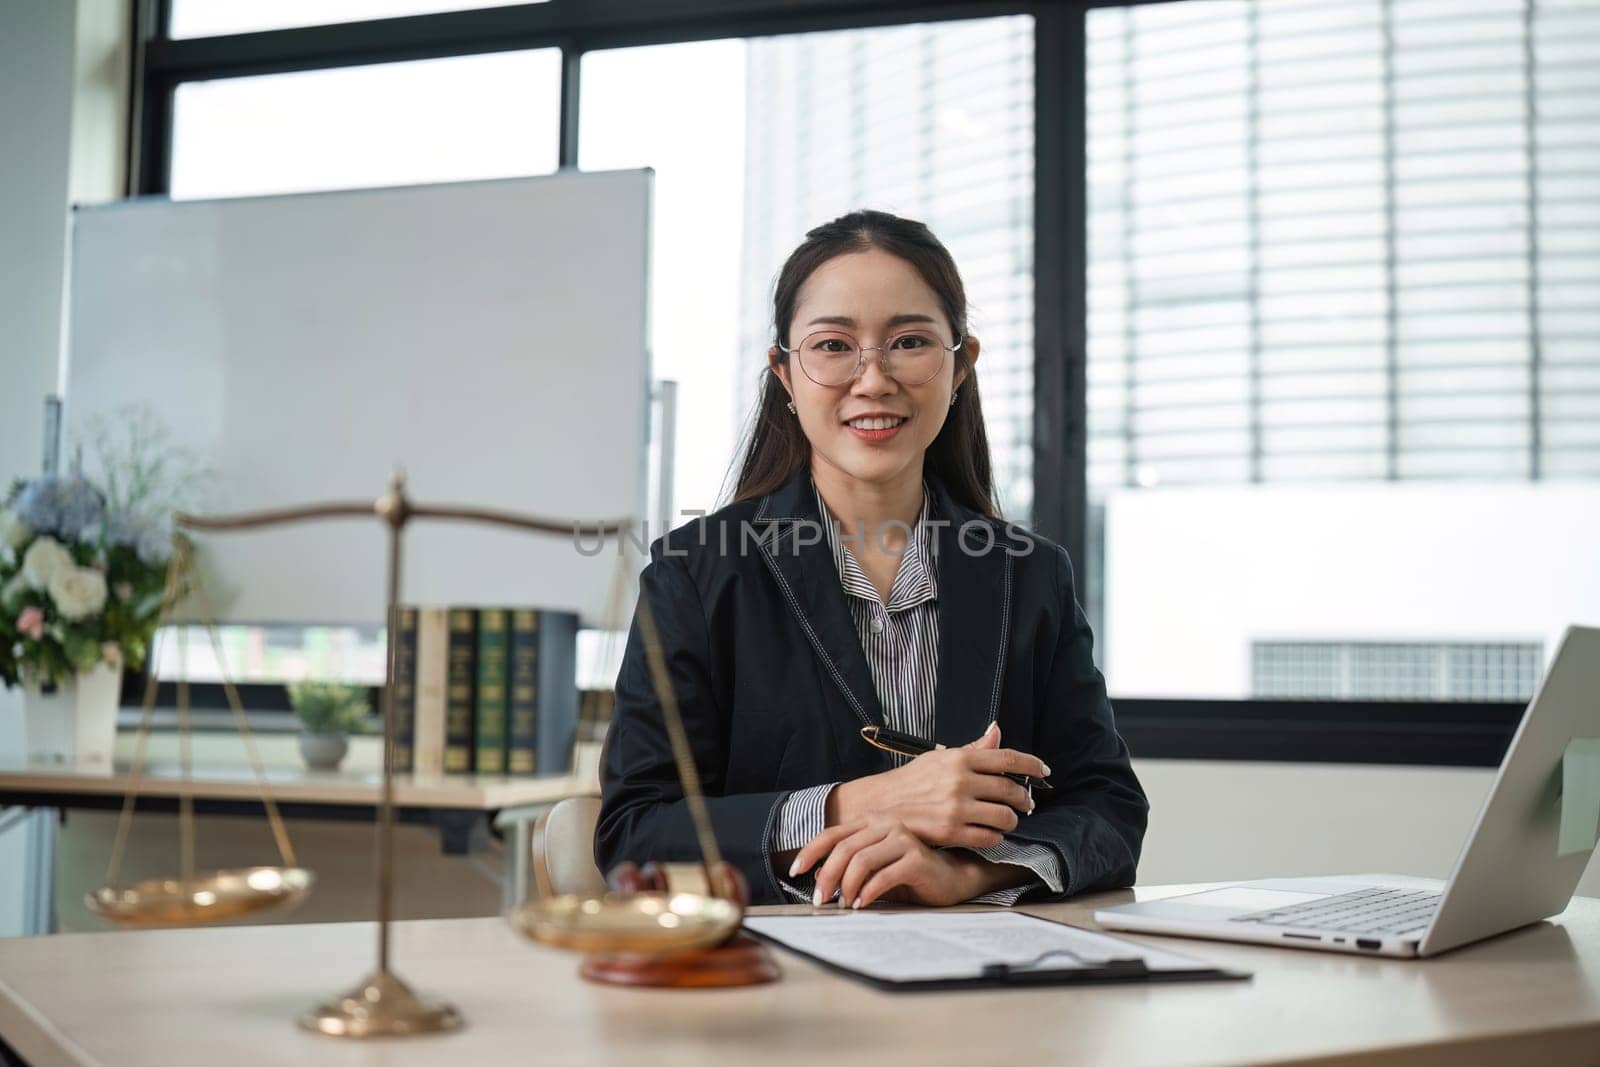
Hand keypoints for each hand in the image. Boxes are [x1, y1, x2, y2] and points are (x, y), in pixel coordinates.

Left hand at [792, 814, 985, 908]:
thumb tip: (819, 881)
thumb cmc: (909, 874)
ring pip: (861, 860)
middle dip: (827, 876)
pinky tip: (862, 904)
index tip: (796, 870)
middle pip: (843, 848)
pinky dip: (867, 892)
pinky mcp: (916, 858)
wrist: (950, 879)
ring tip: (844, 903)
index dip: (810, 851)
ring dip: (846, 885)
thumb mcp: (873, 868)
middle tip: (820, 899)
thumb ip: (850, 867)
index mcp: (871, 823)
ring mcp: (902, 839)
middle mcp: (885, 824)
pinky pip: (883, 875)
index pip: (831, 833)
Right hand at [828, 723, 1049, 848]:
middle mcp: (960, 781)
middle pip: (1011, 790)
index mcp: (959, 759)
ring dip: (1012, 820)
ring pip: (1005, 816)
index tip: (1044, 771)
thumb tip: (996, 731)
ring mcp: (956, 808)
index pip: (1007, 758)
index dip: (1032, 765)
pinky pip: (990, 837)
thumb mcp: (940, 758)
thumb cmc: (912, 781)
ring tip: (1008, 819)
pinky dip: (996, 836)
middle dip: (1025, 798)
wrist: (881, 806)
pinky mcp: (952, 832)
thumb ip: (972, 749)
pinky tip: (991, 833)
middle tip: (1027, 802)